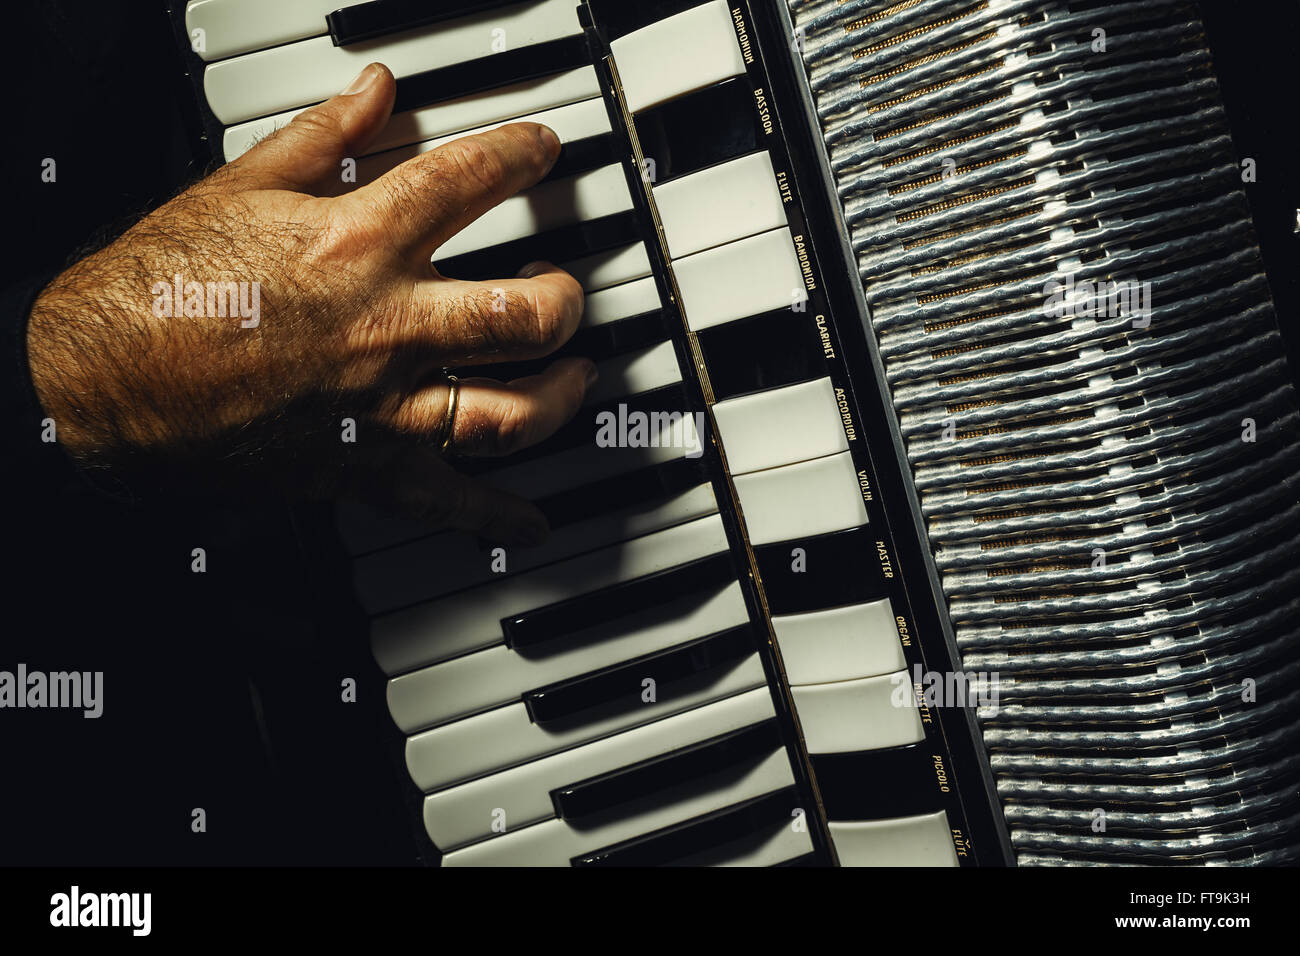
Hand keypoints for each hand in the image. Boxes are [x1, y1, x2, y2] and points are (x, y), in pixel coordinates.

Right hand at [26, 63, 593, 543]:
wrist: (99, 381)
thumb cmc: (159, 289)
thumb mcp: (238, 186)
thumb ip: (321, 136)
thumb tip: (374, 92)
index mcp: (357, 244)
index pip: (469, 181)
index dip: (521, 154)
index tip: (541, 151)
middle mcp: (384, 327)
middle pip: (524, 313)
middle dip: (565, 296)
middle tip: (564, 286)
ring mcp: (380, 406)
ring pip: (510, 412)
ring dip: (559, 395)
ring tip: (574, 375)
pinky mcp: (361, 467)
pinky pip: (446, 503)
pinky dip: (497, 516)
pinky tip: (533, 518)